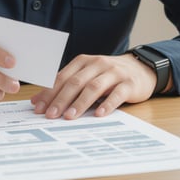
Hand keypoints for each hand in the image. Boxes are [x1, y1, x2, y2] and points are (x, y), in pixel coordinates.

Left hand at [30, 53, 155, 119]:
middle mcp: (98, 64)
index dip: (50, 92)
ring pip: (94, 87)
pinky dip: (107, 104)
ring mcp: (114, 73)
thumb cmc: (109, 75)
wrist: (141, 68)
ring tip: (70, 116)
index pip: (63, 77)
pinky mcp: (129, 83)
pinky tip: (99, 114)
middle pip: (76, 82)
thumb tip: (38, 101)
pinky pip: (117, 94)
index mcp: (84, 62)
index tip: (38, 108)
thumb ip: (66, 85)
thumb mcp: (88, 75)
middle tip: (50, 115)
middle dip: (61, 99)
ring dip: (80, 103)